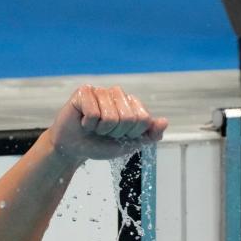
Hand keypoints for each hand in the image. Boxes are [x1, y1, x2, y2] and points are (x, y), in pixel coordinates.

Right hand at [46, 85, 167, 161]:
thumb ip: (150, 135)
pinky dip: (89, 124)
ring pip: (111, 116)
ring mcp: (101, 90)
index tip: (120, 135)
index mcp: (132, 104)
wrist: (75, 149)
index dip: (132, 133)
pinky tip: (84, 121)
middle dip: (116, 132)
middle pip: (129, 117)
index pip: (143, 119)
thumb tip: (165, 121)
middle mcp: (118, 94)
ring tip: (94, 126)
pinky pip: (94, 112)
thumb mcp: (130, 143)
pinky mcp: (84, 91)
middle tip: (105, 131)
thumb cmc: (101, 144)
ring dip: (101, 129)